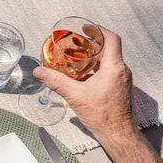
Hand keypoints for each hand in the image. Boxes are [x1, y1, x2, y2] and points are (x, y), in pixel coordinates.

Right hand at [32, 26, 134, 142]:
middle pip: (109, 49)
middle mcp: (121, 71)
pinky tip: (83, 77)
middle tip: (76, 43)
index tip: (86, 28)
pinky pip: (109, 72)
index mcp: (114, 67)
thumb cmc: (103, 115)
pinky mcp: (119, 89)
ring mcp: (121, 80)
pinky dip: (96, 69)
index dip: (98, 30)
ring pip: (108, 61)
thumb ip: (56, 81)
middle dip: (92, 44)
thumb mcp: (75, 95)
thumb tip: (40, 71)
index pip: (112, 39)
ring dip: (94, 58)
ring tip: (76, 59)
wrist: (117, 134)